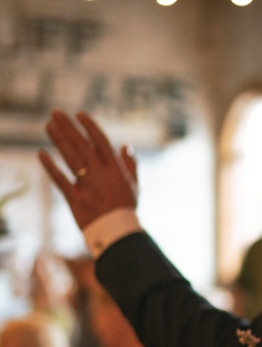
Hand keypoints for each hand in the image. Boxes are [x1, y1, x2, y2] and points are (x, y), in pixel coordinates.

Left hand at [38, 110, 137, 229]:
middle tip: (55, 112)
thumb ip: (130, 164)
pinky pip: (60, 180)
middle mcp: (100, 175)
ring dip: (58, 140)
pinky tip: (41, 153)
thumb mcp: (134, 185)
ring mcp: (87, 186)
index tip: (79, 114)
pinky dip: (50, 166)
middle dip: (68, 127)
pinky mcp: (75, 199)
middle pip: (82, 145)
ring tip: (49, 125)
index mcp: (115, 170)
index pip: (101, 142)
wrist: (117, 233)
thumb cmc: (126, 209)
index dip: (90, 126)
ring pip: (70, 158)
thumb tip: (126, 145)